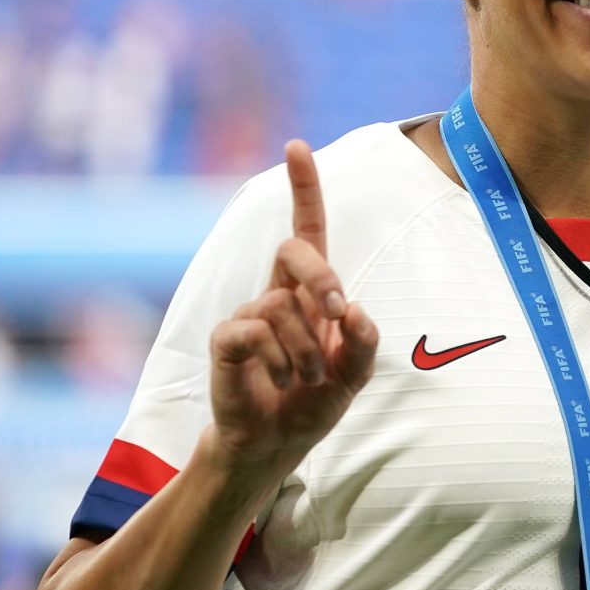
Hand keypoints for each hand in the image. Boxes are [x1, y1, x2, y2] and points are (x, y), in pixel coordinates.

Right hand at [209, 141, 378, 474]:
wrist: (275, 444)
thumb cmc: (313, 401)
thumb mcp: (354, 373)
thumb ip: (363, 342)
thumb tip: (354, 309)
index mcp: (309, 293)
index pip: (306, 230)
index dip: (302, 189)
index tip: (296, 146)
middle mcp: (276, 293)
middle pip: (294, 249)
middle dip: (322, 276)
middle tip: (336, 314)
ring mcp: (248, 313)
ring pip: (282, 305)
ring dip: (308, 349)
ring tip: (306, 378)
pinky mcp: (226, 338)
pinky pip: (255, 330)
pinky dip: (280, 360)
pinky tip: (283, 380)